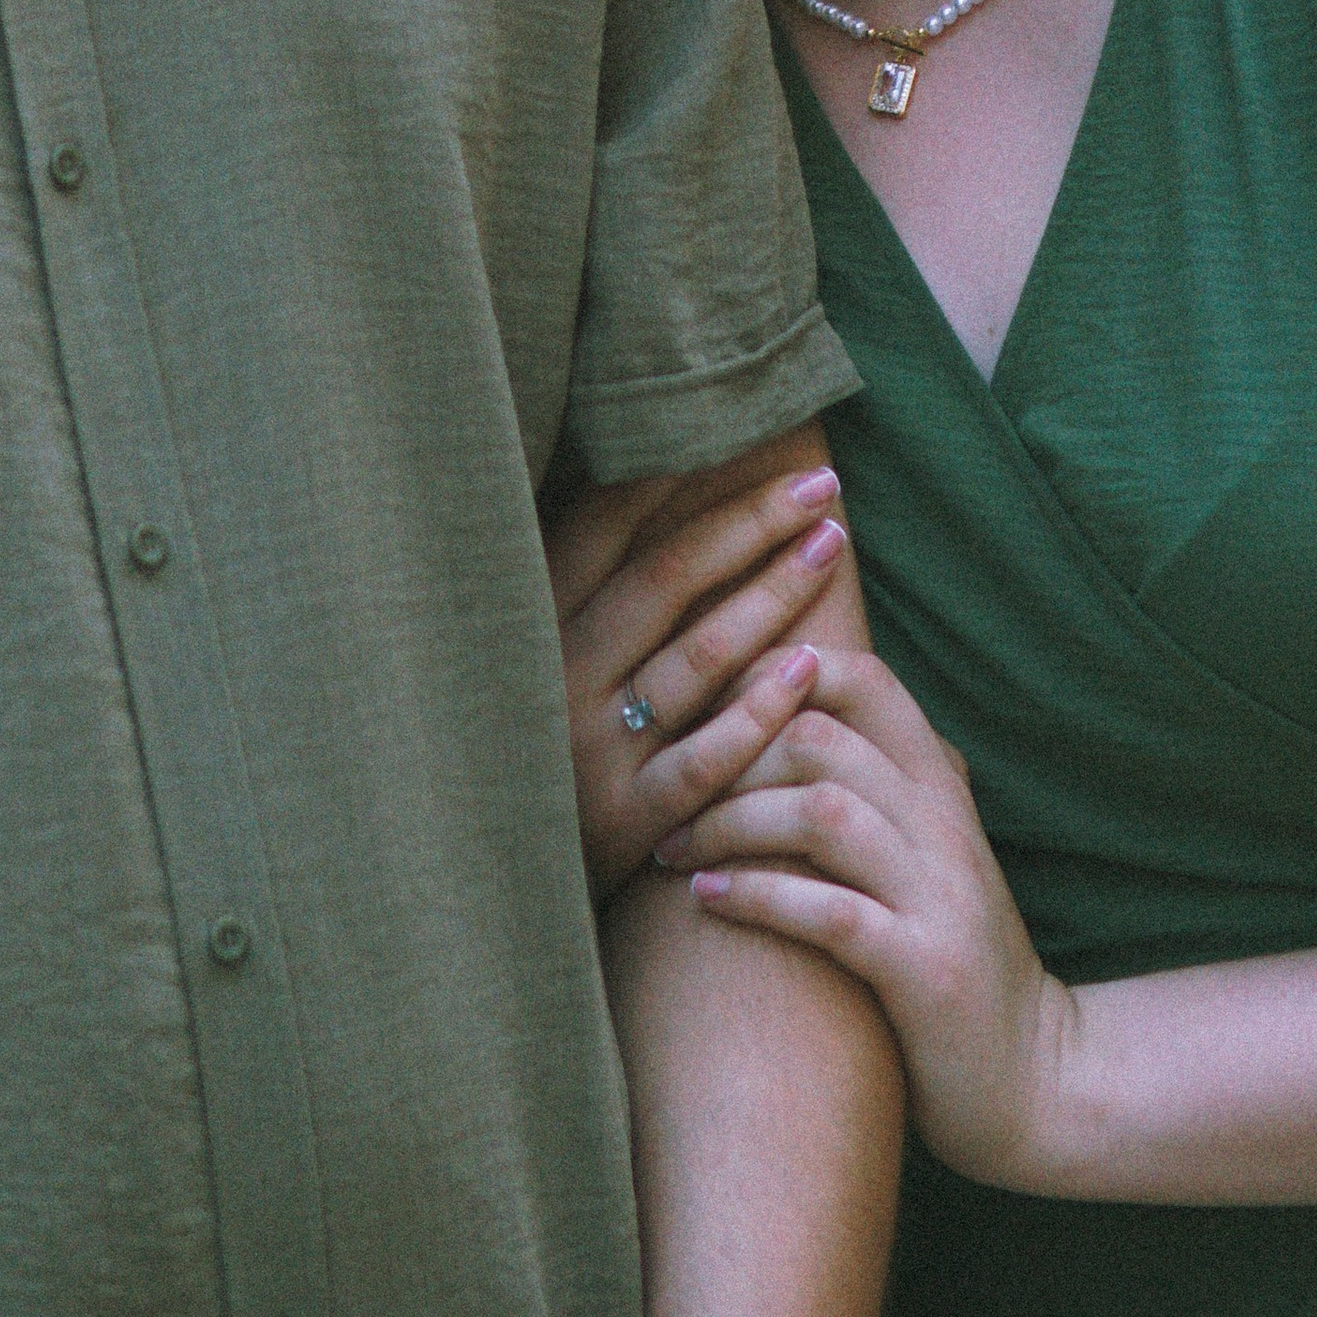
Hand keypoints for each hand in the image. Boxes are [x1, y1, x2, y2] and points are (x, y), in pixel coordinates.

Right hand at [549, 460, 849, 897]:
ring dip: (769, 596)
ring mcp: (590, 749)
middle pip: (664, 580)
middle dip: (748, 523)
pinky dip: (758, 712)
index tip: (739, 436)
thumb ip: (586, 583)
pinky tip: (810, 670)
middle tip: (820, 484)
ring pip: (694, 659)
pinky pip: (704, 759)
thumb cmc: (536, 745)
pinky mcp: (628, 819)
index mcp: (530, 624)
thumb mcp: (533, 655)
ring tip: (828, 545)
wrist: (488, 881)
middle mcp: (554, 676)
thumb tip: (652, 476)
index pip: (601, 530)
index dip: (671, 478)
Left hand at [654, 648, 1080, 1192]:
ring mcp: (938, 897)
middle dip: (728, 760)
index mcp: (942, 790)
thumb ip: (879, 792)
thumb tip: (781, 726)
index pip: (867, 682)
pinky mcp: (924, 971)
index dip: (777, 675)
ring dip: (729, 824)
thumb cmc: (950, 961)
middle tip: (668, 795)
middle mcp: (944, 828)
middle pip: (821, 739)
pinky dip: (758, 897)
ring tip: (673, 849)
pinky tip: (707, 898)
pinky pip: (829, 912)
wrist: (1036, 1081)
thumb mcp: (928, 858)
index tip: (708, 713)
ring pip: (821, 813)